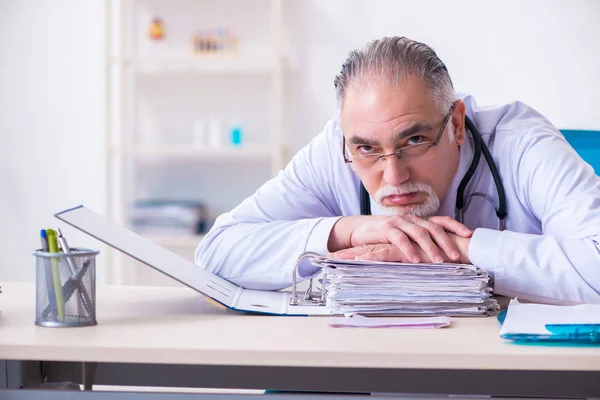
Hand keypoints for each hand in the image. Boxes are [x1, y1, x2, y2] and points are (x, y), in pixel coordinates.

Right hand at [329, 233, 471, 263]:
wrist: (360, 230)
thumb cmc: (385, 237)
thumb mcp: (406, 237)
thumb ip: (421, 242)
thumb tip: (444, 254)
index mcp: (418, 220)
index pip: (441, 220)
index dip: (456, 226)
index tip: (469, 235)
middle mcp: (411, 219)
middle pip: (433, 227)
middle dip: (447, 241)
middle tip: (456, 256)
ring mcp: (399, 222)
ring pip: (419, 232)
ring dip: (431, 247)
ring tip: (440, 261)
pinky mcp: (386, 229)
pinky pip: (400, 239)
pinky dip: (409, 250)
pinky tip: (415, 260)